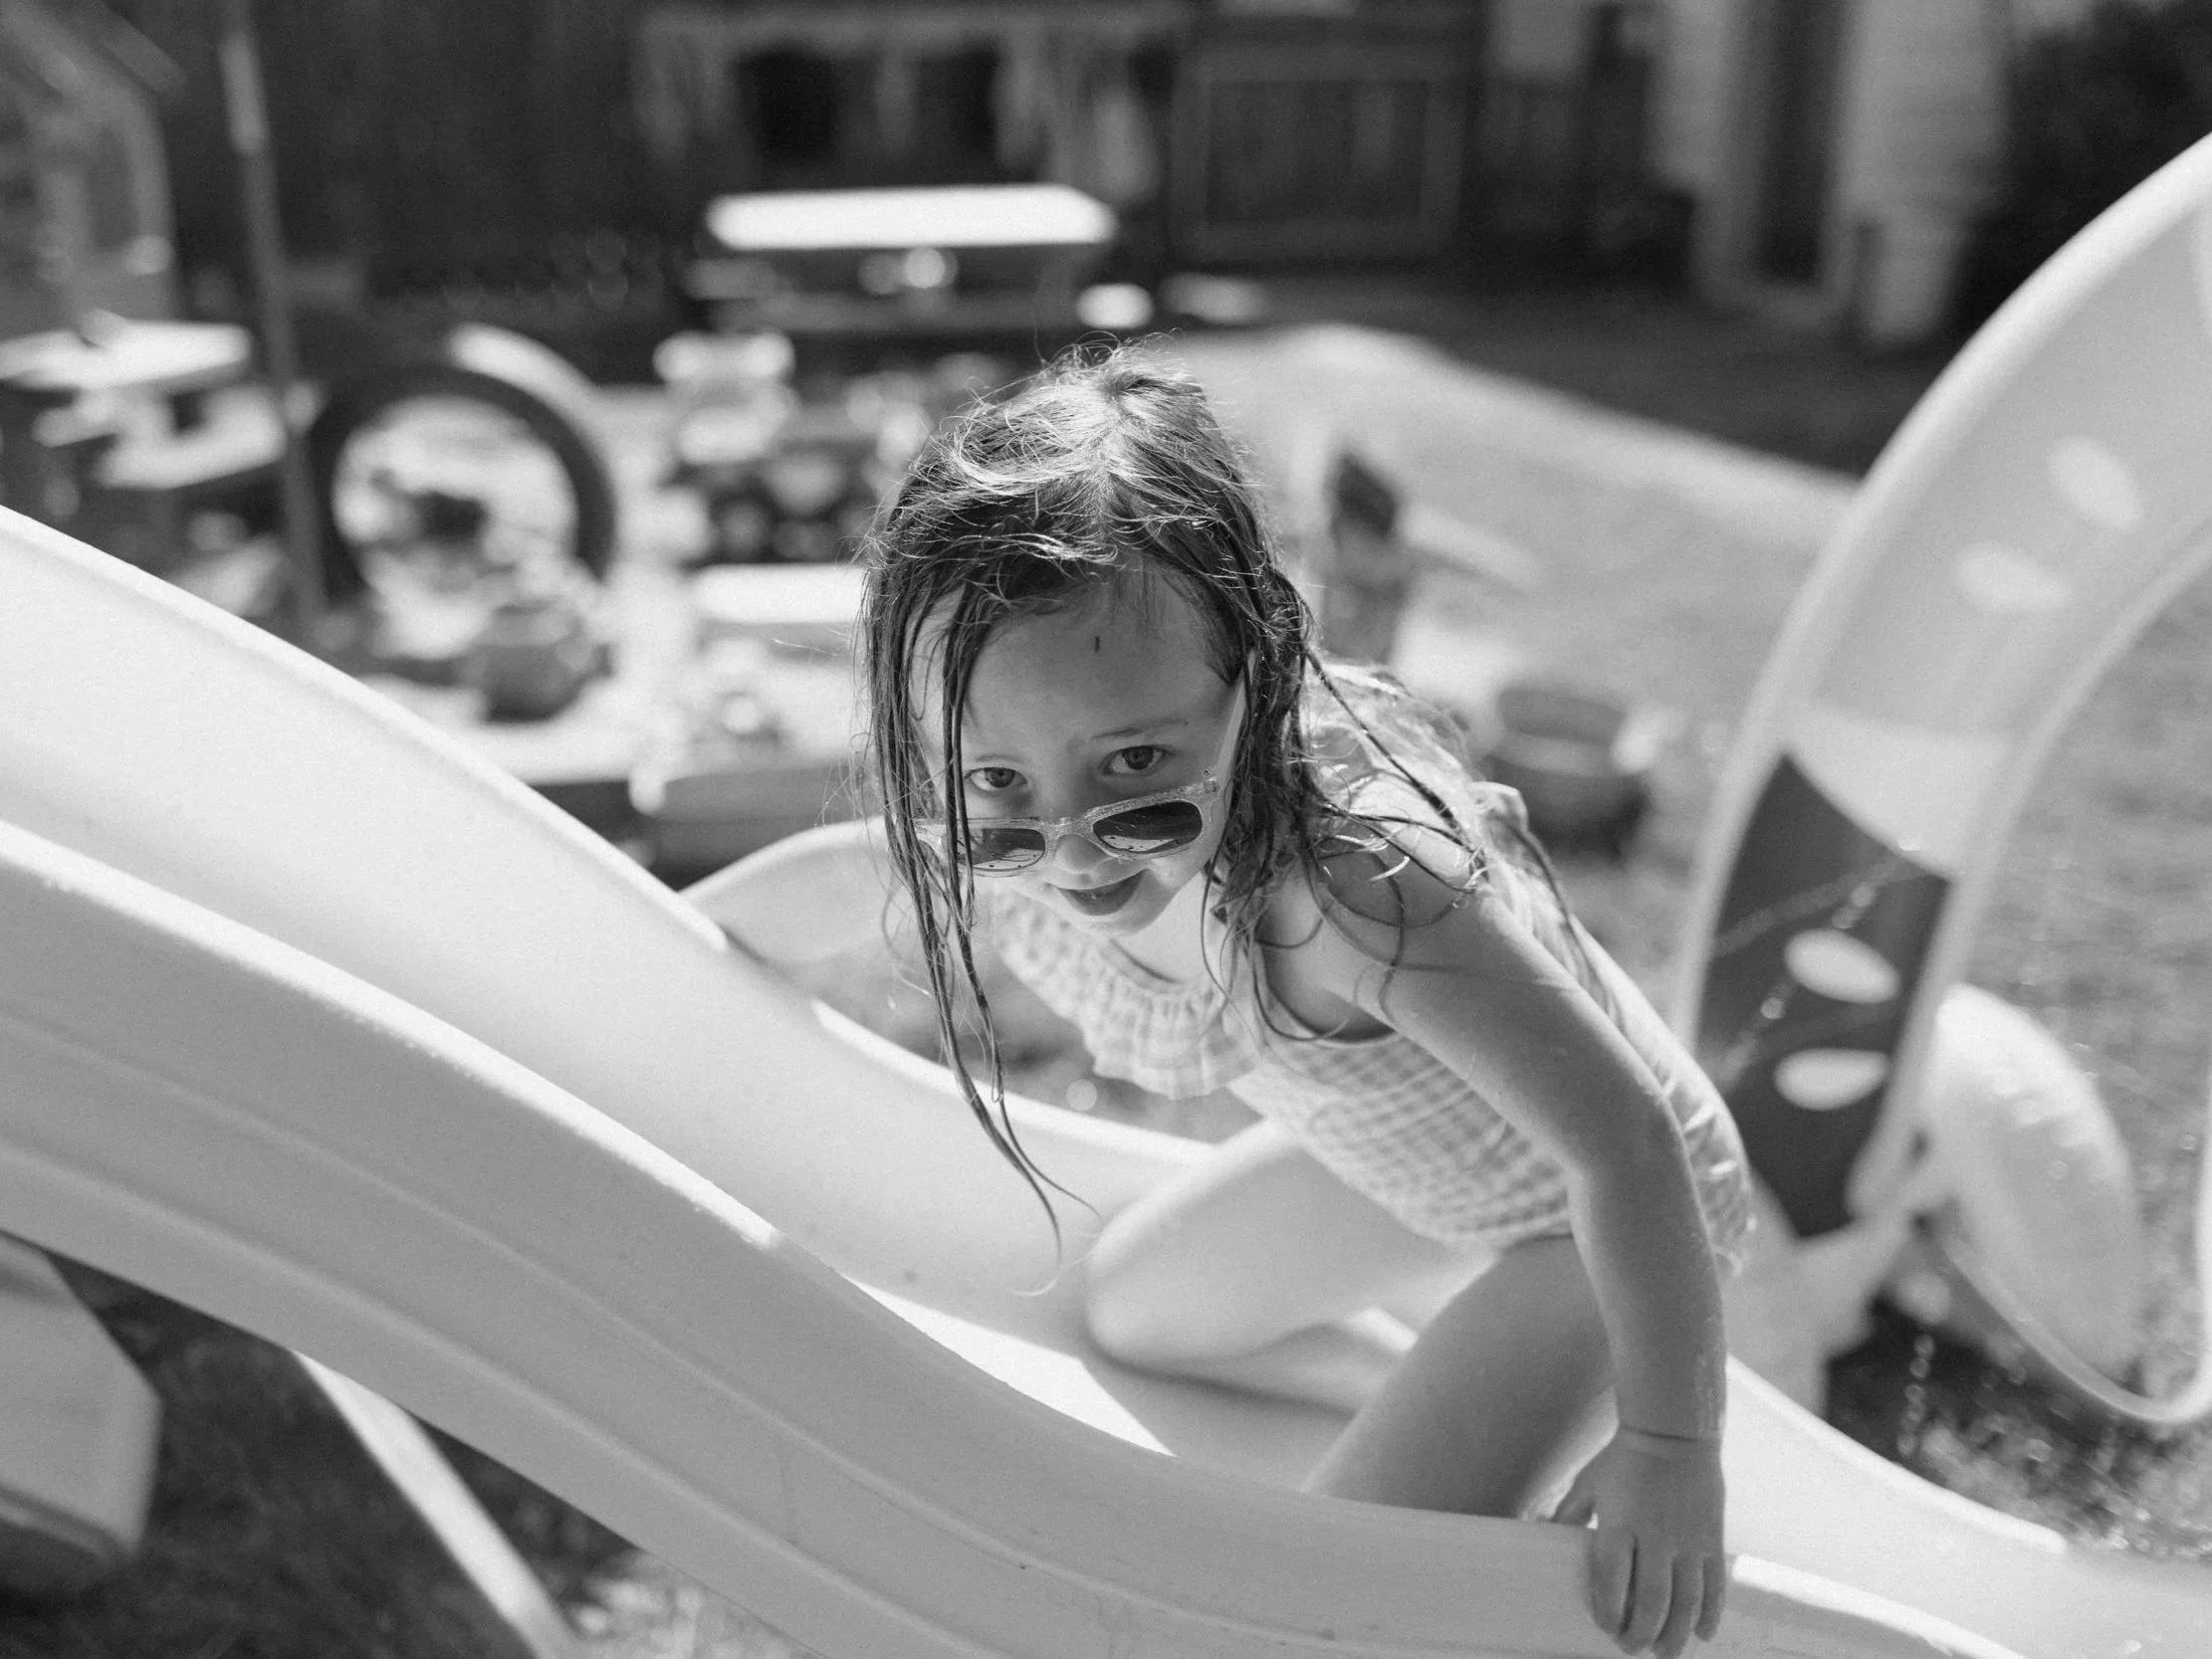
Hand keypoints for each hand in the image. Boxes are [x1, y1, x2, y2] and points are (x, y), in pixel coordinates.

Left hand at [1548, 1427, 1726, 1657]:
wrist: (1674, 1432)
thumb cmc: (1624, 1458)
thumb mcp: (1589, 1483)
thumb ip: (1568, 1514)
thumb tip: (1540, 1532)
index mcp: (1619, 1523)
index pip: (1612, 1580)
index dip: (1610, 1611)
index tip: (1606, 1628)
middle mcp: (1655, 1536)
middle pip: (1651, 1599)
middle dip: (1642, 1632)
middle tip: (1633, 1649)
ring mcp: (1687, 1540)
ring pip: (1686, 1600)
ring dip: (1676, 1633)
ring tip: (1666, 1653)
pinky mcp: (1711, 1539)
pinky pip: (1715, 1584)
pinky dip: (1710, 1613)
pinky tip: (1703, 1634)